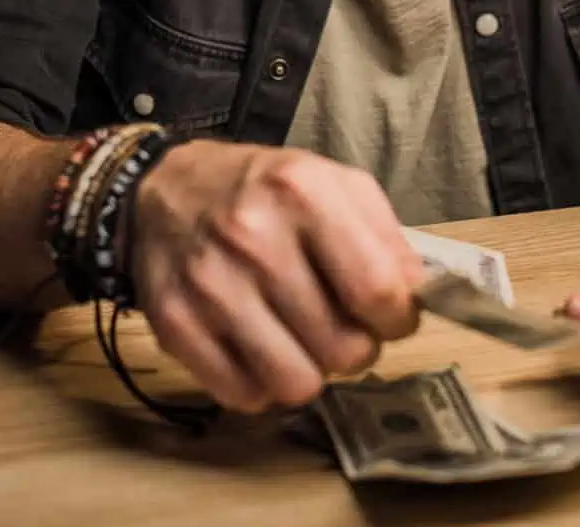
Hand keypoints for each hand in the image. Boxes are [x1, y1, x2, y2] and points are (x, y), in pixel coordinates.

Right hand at [129, 140, 423, 412]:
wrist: (166, 190)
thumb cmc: (262, 192)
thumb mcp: (334, 184)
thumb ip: (386, 237)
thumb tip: (413, 299)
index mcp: (302, 193)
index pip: (378, 291)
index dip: (398, 319)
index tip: (391, 318)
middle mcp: (254, 238)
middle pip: (343, 347)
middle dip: (355, 347)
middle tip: (340, 326)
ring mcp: (210, 285)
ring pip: (296, 384)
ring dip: (310, 371)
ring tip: (301, 339)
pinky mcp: (174, 324)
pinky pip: (244, 396)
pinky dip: (260, 384)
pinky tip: (259, 348)